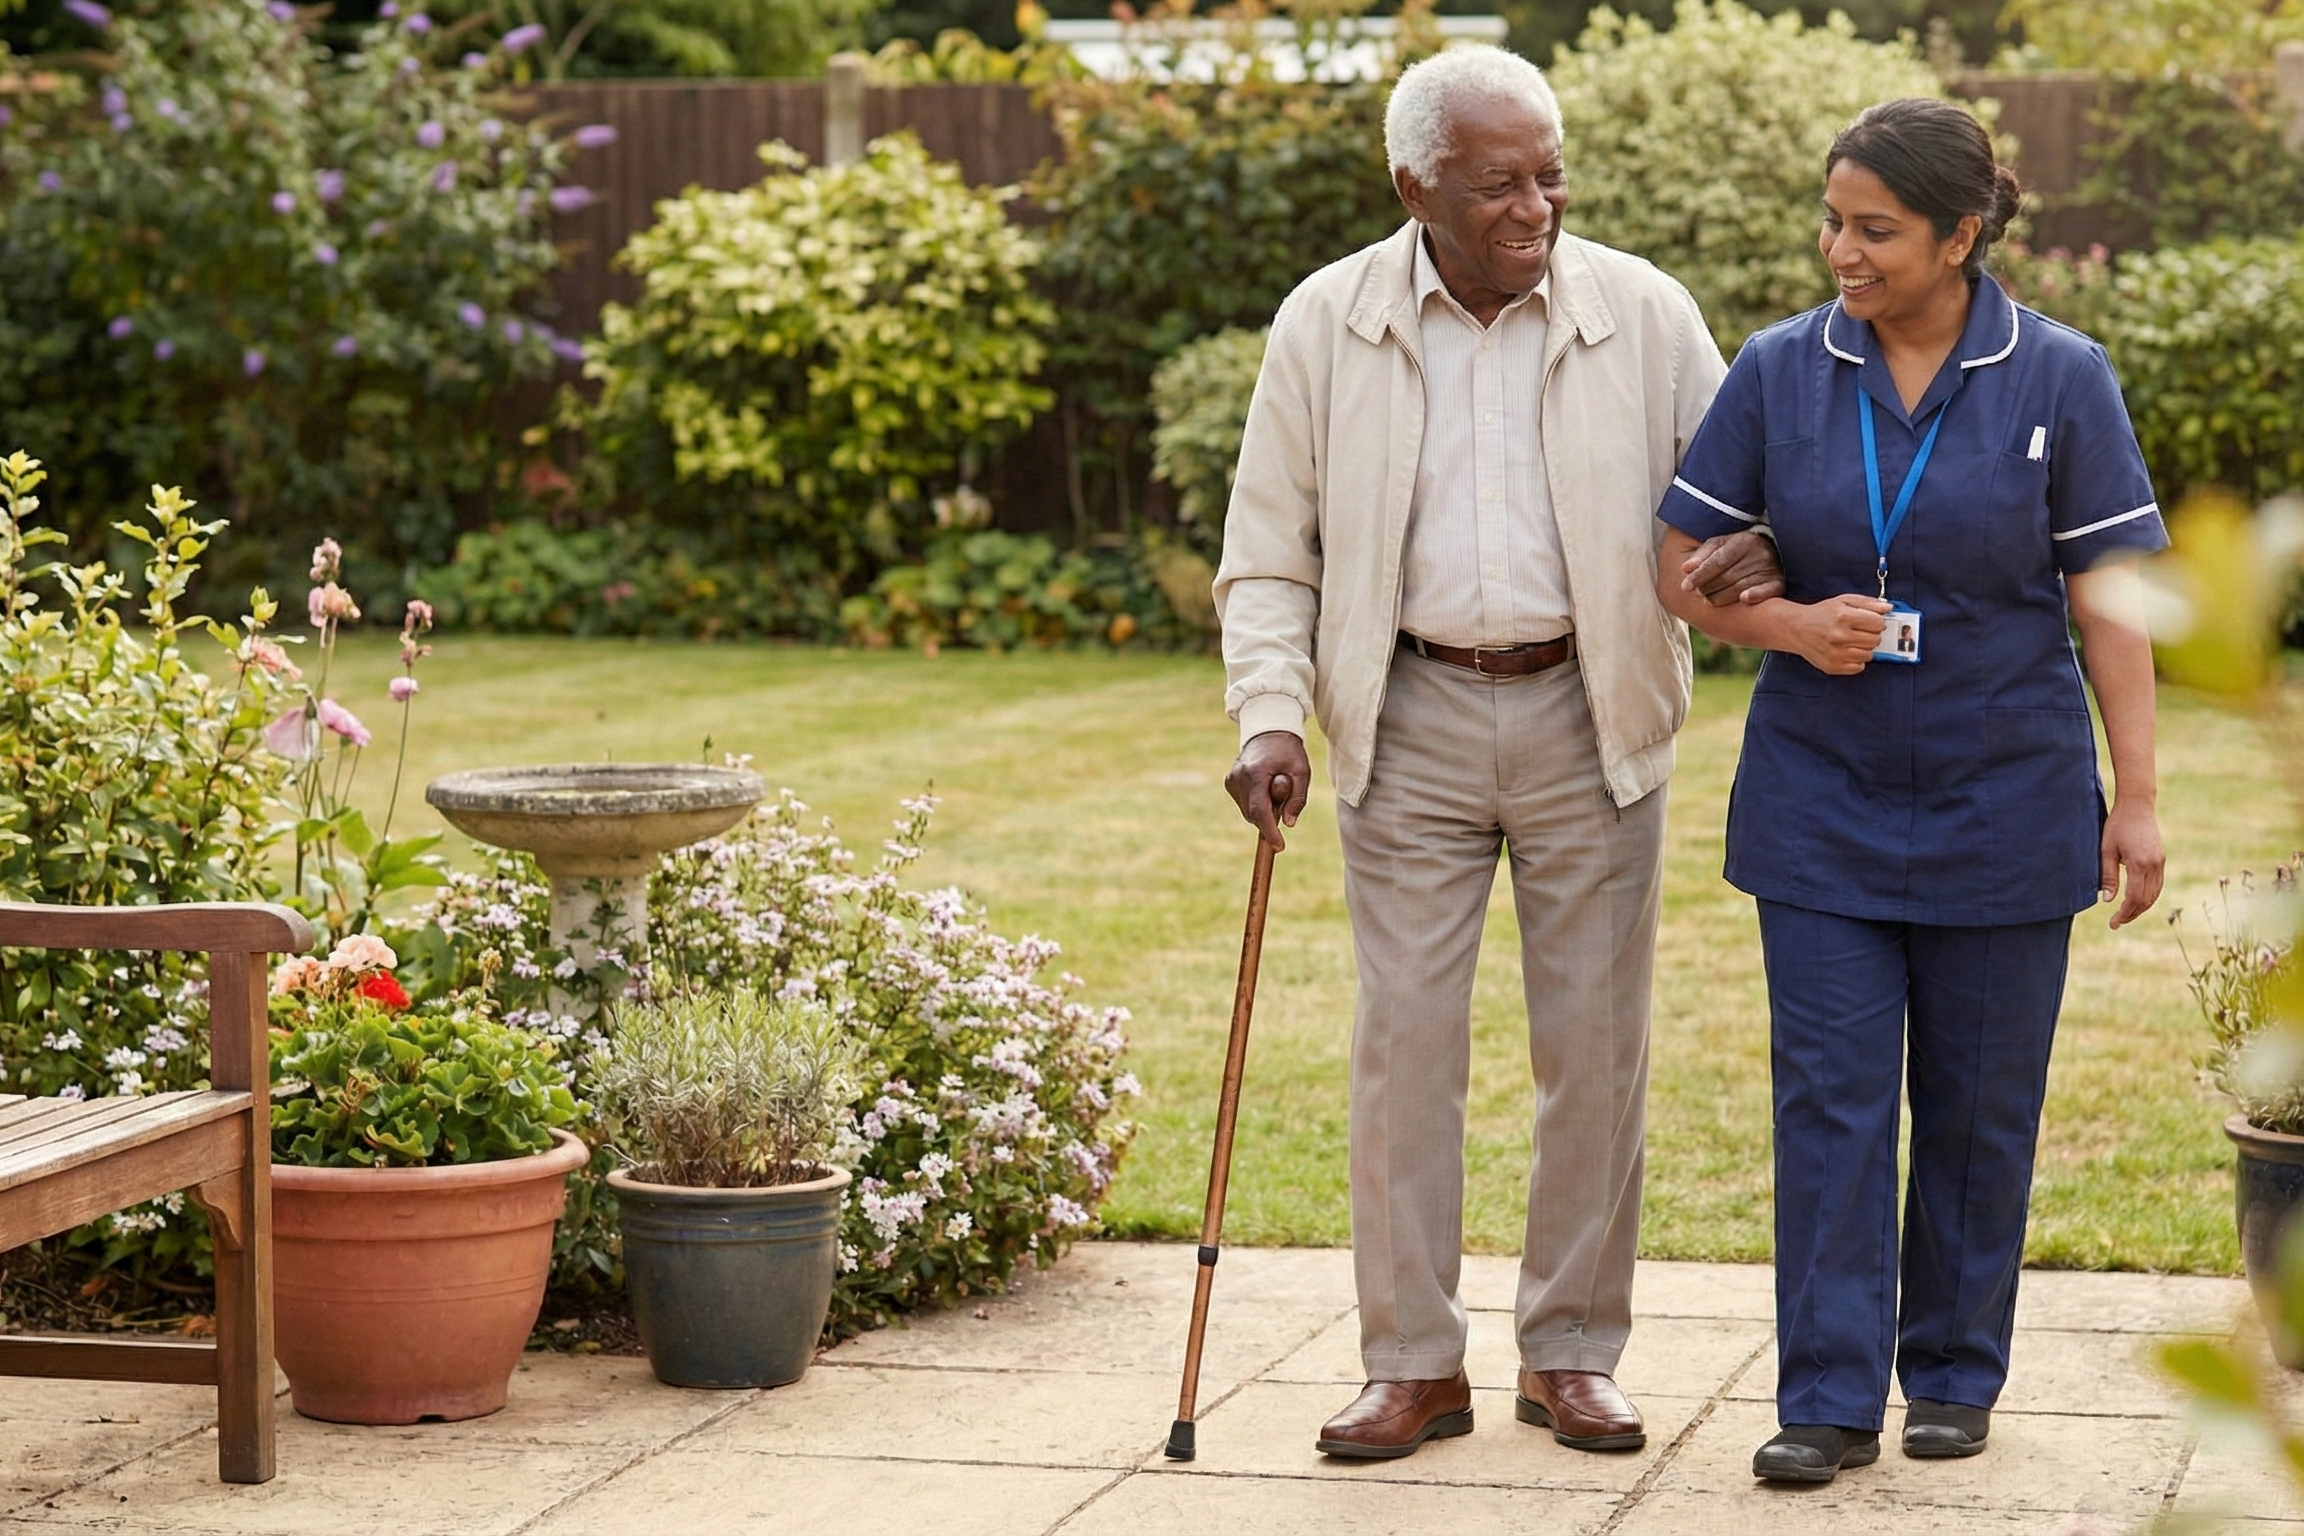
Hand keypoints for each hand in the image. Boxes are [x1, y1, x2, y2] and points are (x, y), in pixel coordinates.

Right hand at [1226, 730, 1308, 850]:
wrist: (1268, 731)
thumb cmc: (1288, 751)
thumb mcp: (1301, 771)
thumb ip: (1297, 798)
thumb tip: (1288, 824)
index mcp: (1256, 773)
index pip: (1260, 810)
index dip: (1270, 831)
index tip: (1279, 846)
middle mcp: (1238, 777)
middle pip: (1254, 813)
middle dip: (1271, 816)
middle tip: (1285, 796)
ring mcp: (1231, 779)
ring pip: (1248, 811)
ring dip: (1264, 809)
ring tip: (1273, 785)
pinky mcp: (1229, 782)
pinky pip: (1244, 803)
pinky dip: (1256, 803)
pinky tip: (1263, 786)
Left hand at [1681, 530, 1784, 606]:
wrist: (1771, 551)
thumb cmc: (1737, 551)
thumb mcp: (1719, 545)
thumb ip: (1702, 555)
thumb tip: (1685, 568)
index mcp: (1743, 541)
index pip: (1718, 561)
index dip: (1700, 575)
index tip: (1685, 587)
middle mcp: (1759, 553)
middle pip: (1727, 576)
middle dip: (1708, 587)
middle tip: (1697, 594)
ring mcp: (1771, 568)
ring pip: (1740, 587)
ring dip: (1721, 597)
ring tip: (1708, 600)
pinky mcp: (1779, 582)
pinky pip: (1768, 591)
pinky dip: (1756, 595)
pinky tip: (1743, 599)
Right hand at [1786, 594, 1889, 675]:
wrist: (1795, 628)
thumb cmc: (1821, 614)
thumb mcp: (1843, 601)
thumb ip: (1868, 603)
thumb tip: (1888, 608)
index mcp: (1844, 617)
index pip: (1878, 624)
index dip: (1876, 622)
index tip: (1869, 621)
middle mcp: (1839, 636)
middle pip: (1875, 640)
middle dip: (1871, 634)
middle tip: (1859, 631)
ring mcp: (1835, 653)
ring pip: (1869, 655)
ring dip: (1864, 648)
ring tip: (1852, 641)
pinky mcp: (1832, 666)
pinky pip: (1858, 667)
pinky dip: (1857, 661)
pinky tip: (1847, 652)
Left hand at [2099, 799, 2163, 928]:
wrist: (2137, 806)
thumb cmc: (2117, 825)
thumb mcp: (2106, 850)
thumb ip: (2108, 876)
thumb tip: (2107, 901)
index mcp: (2139, 864)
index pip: (2134, 898)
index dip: (2124, 913)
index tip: (2113, 923)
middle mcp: (2154, 865)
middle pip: (2146, 900)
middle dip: (2132, 914)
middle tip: (2117, 923)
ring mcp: (2161, 862)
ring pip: (2155, 894)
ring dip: (2141, 907)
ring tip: (2125, 915)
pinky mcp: (2161, 859)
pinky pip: (2157, 885)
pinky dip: (2148, 896)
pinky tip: (2136, 901)